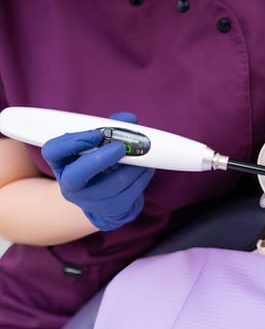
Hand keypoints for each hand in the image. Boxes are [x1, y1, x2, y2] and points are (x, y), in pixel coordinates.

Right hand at [41, 112, 154, 230]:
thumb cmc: (99, 165)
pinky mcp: (112, 209)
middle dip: (100, 158)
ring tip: (143, 153)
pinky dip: (143, 176)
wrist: (107, 199)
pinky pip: (131, 192)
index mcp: (62, 164)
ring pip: (113, 184)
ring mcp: (90, 201)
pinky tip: (147, 167)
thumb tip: (129, 119)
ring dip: (133, 166)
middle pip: (76, 175)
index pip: (53, 151)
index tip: (95, 134)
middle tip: (120, 147)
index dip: (73, 142)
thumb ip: (110, 129)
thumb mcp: (98, 146)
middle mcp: (70, 185)